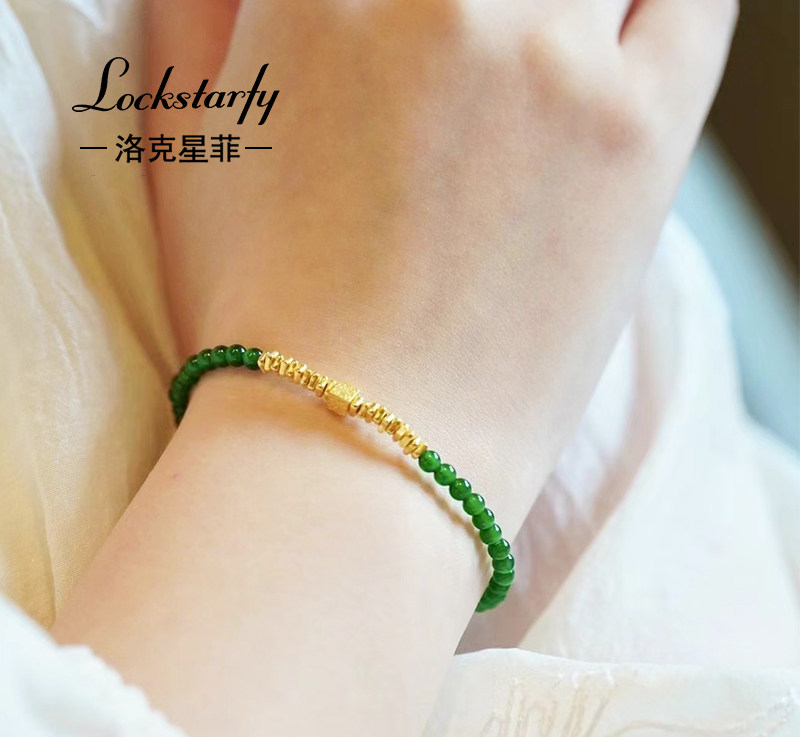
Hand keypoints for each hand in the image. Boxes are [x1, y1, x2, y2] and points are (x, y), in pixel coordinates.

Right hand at [147, 0, 736, 525]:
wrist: (355, 444)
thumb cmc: (262, 316)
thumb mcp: (189, 145)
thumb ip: (201, 10)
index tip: (417, 26)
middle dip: (476, 4)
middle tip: (468, 52)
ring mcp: (553, 61)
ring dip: (563, 1)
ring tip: (534, 60)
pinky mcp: (642, 132)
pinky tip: (620, 36)